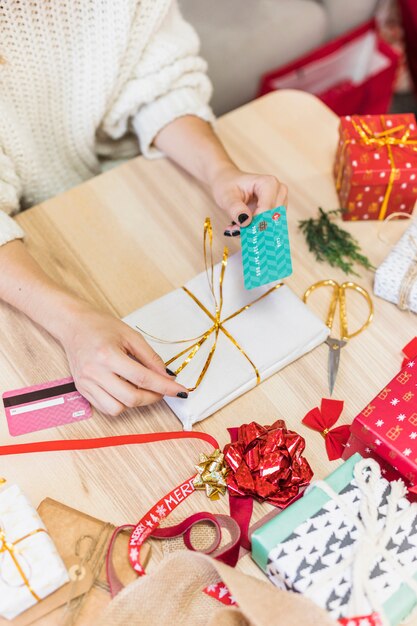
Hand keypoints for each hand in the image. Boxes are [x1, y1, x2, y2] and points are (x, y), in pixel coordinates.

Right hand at [59, 305, 187, 415]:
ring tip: (142, 389)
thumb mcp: (131, 335)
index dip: (165, 387)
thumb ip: (150, 358)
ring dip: (136, 403)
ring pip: (117, 409)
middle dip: (153, 397)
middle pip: (131, 398)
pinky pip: (105, 408)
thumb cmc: (101, 326)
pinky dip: (120, 404)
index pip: (143, 379)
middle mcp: (95, 372)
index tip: (180, 391)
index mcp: (108, 355)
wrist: (72, 324)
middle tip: (162, 390)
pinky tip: (126, 390)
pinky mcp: (82, 390)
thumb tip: (167, 377)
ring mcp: (86, 383)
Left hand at [210, 165, 287, 235]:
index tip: (236, 230)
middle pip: (271, 219)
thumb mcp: (226, 196)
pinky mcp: (277, 212)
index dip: (253, 223)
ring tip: (235, 228)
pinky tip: (241, 227)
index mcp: (269, 183)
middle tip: (233, 230)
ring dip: (253, 231)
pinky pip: (270, 227)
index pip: (267, 210)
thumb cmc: (227, 185)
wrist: (227, 181)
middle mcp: (279, 192)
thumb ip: (235, 209)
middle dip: (253, 229)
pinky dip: (255, 231)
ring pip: (272, 226)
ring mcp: (280, 202)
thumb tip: (246, 221)